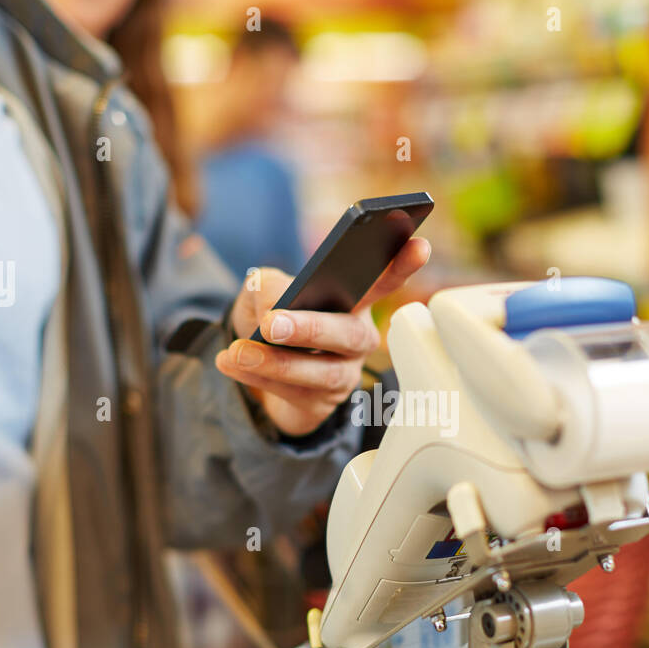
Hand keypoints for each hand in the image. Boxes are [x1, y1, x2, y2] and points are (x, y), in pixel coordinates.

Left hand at [215, 238, 430, 436]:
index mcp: (352, 299)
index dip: (400, 265)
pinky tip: (230, 364)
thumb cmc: (271, 318)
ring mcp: (344, 373)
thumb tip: (273, 302)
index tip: (418, 244)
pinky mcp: (322, 403)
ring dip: (276, 362)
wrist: (254, 367)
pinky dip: (260, 378)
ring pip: (322, 372)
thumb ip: (266, 285)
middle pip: (349, 334)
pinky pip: (296, 394)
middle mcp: (357, 337)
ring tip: (237, 352)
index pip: (381, 280)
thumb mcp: (261, 291)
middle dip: (311, 329)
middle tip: (272, 323)